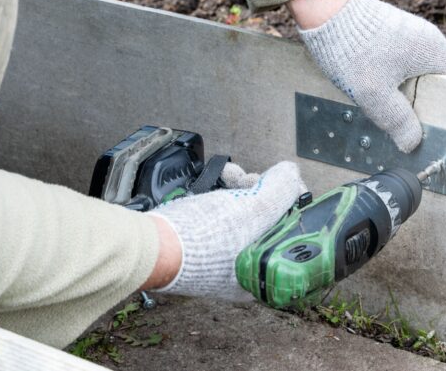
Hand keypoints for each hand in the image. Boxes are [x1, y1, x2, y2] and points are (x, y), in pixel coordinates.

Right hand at [142, 162, 305, 299]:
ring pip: (246, 214)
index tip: (283, 182)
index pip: (292, 231)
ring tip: (231, 174)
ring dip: (242, 186)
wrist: (153, 244)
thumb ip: (281, 188)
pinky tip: (219, 180)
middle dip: (262, 189)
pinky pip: (225, 217)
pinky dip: (224, 195)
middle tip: (253, 177)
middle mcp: (246, 270)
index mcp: (265, 272)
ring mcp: (224, 259)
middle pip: (268, 219)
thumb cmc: (205, 237)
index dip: (290, 200)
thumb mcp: (256, 208)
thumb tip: (292, 173)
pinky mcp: (205, 247)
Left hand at [290, 0, 445, 152]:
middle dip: (428, 107)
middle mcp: (427, 41)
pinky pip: (401, 65)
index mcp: (434, 52)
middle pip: (438, 83)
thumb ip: (397, 121)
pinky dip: (395, 83)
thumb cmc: (354, 49)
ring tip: (396, 118)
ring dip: (408, 96)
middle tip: (416, 132)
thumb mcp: (376, 94)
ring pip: (417, 75)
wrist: (324, 8)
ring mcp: (408, 36)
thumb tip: (412, 143)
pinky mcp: (390, 35)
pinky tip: (380, 96)